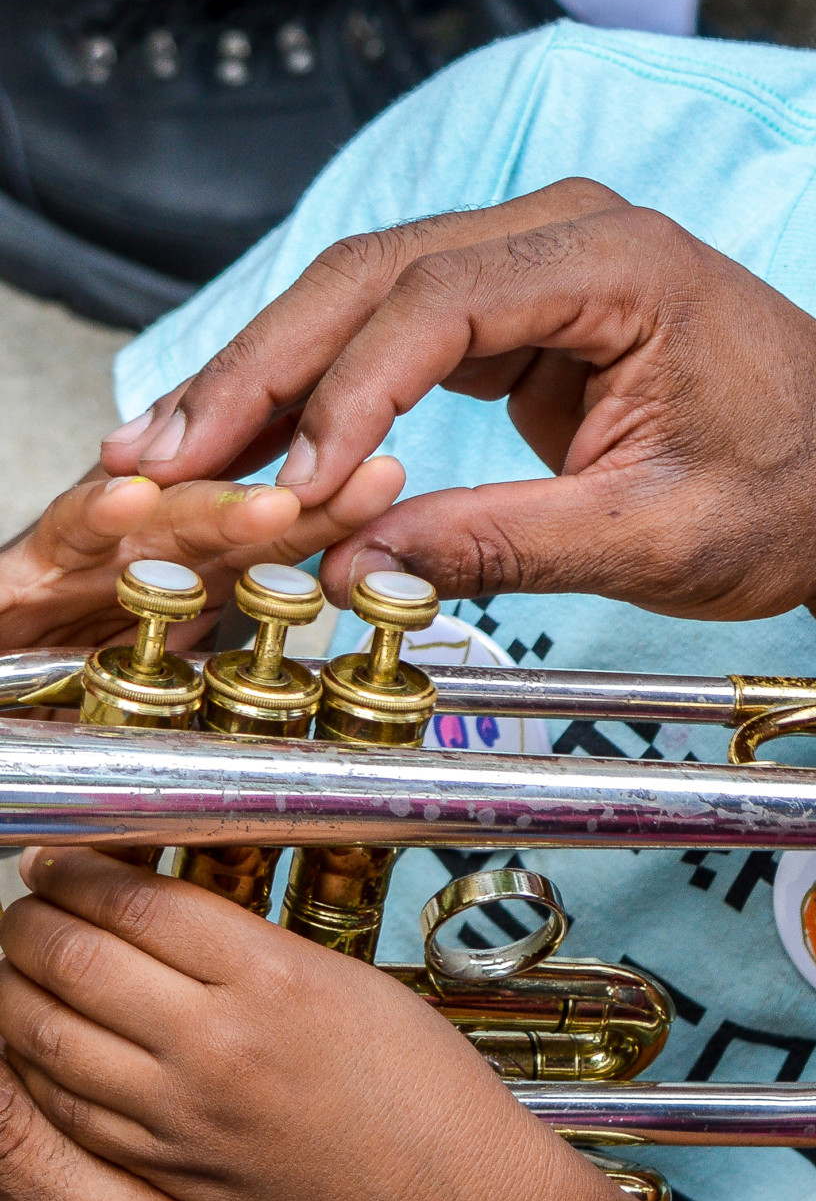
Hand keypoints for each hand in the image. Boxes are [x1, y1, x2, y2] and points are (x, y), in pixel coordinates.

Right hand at [0, 459, 404, 652]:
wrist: (1, 721)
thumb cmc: (78, 685)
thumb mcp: (186, 677)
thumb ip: (247, 647)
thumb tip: (352, 636)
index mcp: (197, 569)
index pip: (279, 527)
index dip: (334, 505)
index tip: (391, 485)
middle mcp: (143, 549)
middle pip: (232, 509)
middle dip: (305, 495)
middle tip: (372, 478)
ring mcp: (78, 555)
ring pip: (155, 513)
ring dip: (216, 503)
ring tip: (276, 502)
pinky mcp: (14, 577)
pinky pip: (59, 539)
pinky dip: (90, 517)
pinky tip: (130, 500)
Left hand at [0, 849, 629, 1200]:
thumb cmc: (422, 1088)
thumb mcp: (348, 983)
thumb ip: (254, 950)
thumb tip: (169, 918)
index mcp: (274, 979)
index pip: (140, 903)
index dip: (81, 871)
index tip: (63, 857)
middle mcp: (217, 1043)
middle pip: (77, 960)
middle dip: (32, 920)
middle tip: (31, 899)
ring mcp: (181, 1114)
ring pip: (47, 1034)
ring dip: (14, 986)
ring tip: (18, 960)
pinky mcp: (167, 1168)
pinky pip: (65, 1108)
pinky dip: (31, 1063)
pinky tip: (35, 1040)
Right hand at [94, 184, 815, 665]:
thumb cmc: (799, 494)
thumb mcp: (660, 537)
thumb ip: (507, 540)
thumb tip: (353, 565)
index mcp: (624, 261)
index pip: (441, 302)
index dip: (345, 392)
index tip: (284, 482)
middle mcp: (576, 232)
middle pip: (377, 274)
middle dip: (265, 365)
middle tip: (161, 454)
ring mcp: (549, 262)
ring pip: (373, 295)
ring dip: (279, 372)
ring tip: (179, 453)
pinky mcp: (533, 309)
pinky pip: (408, 332)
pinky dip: (334, 387)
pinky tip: (269, 446)